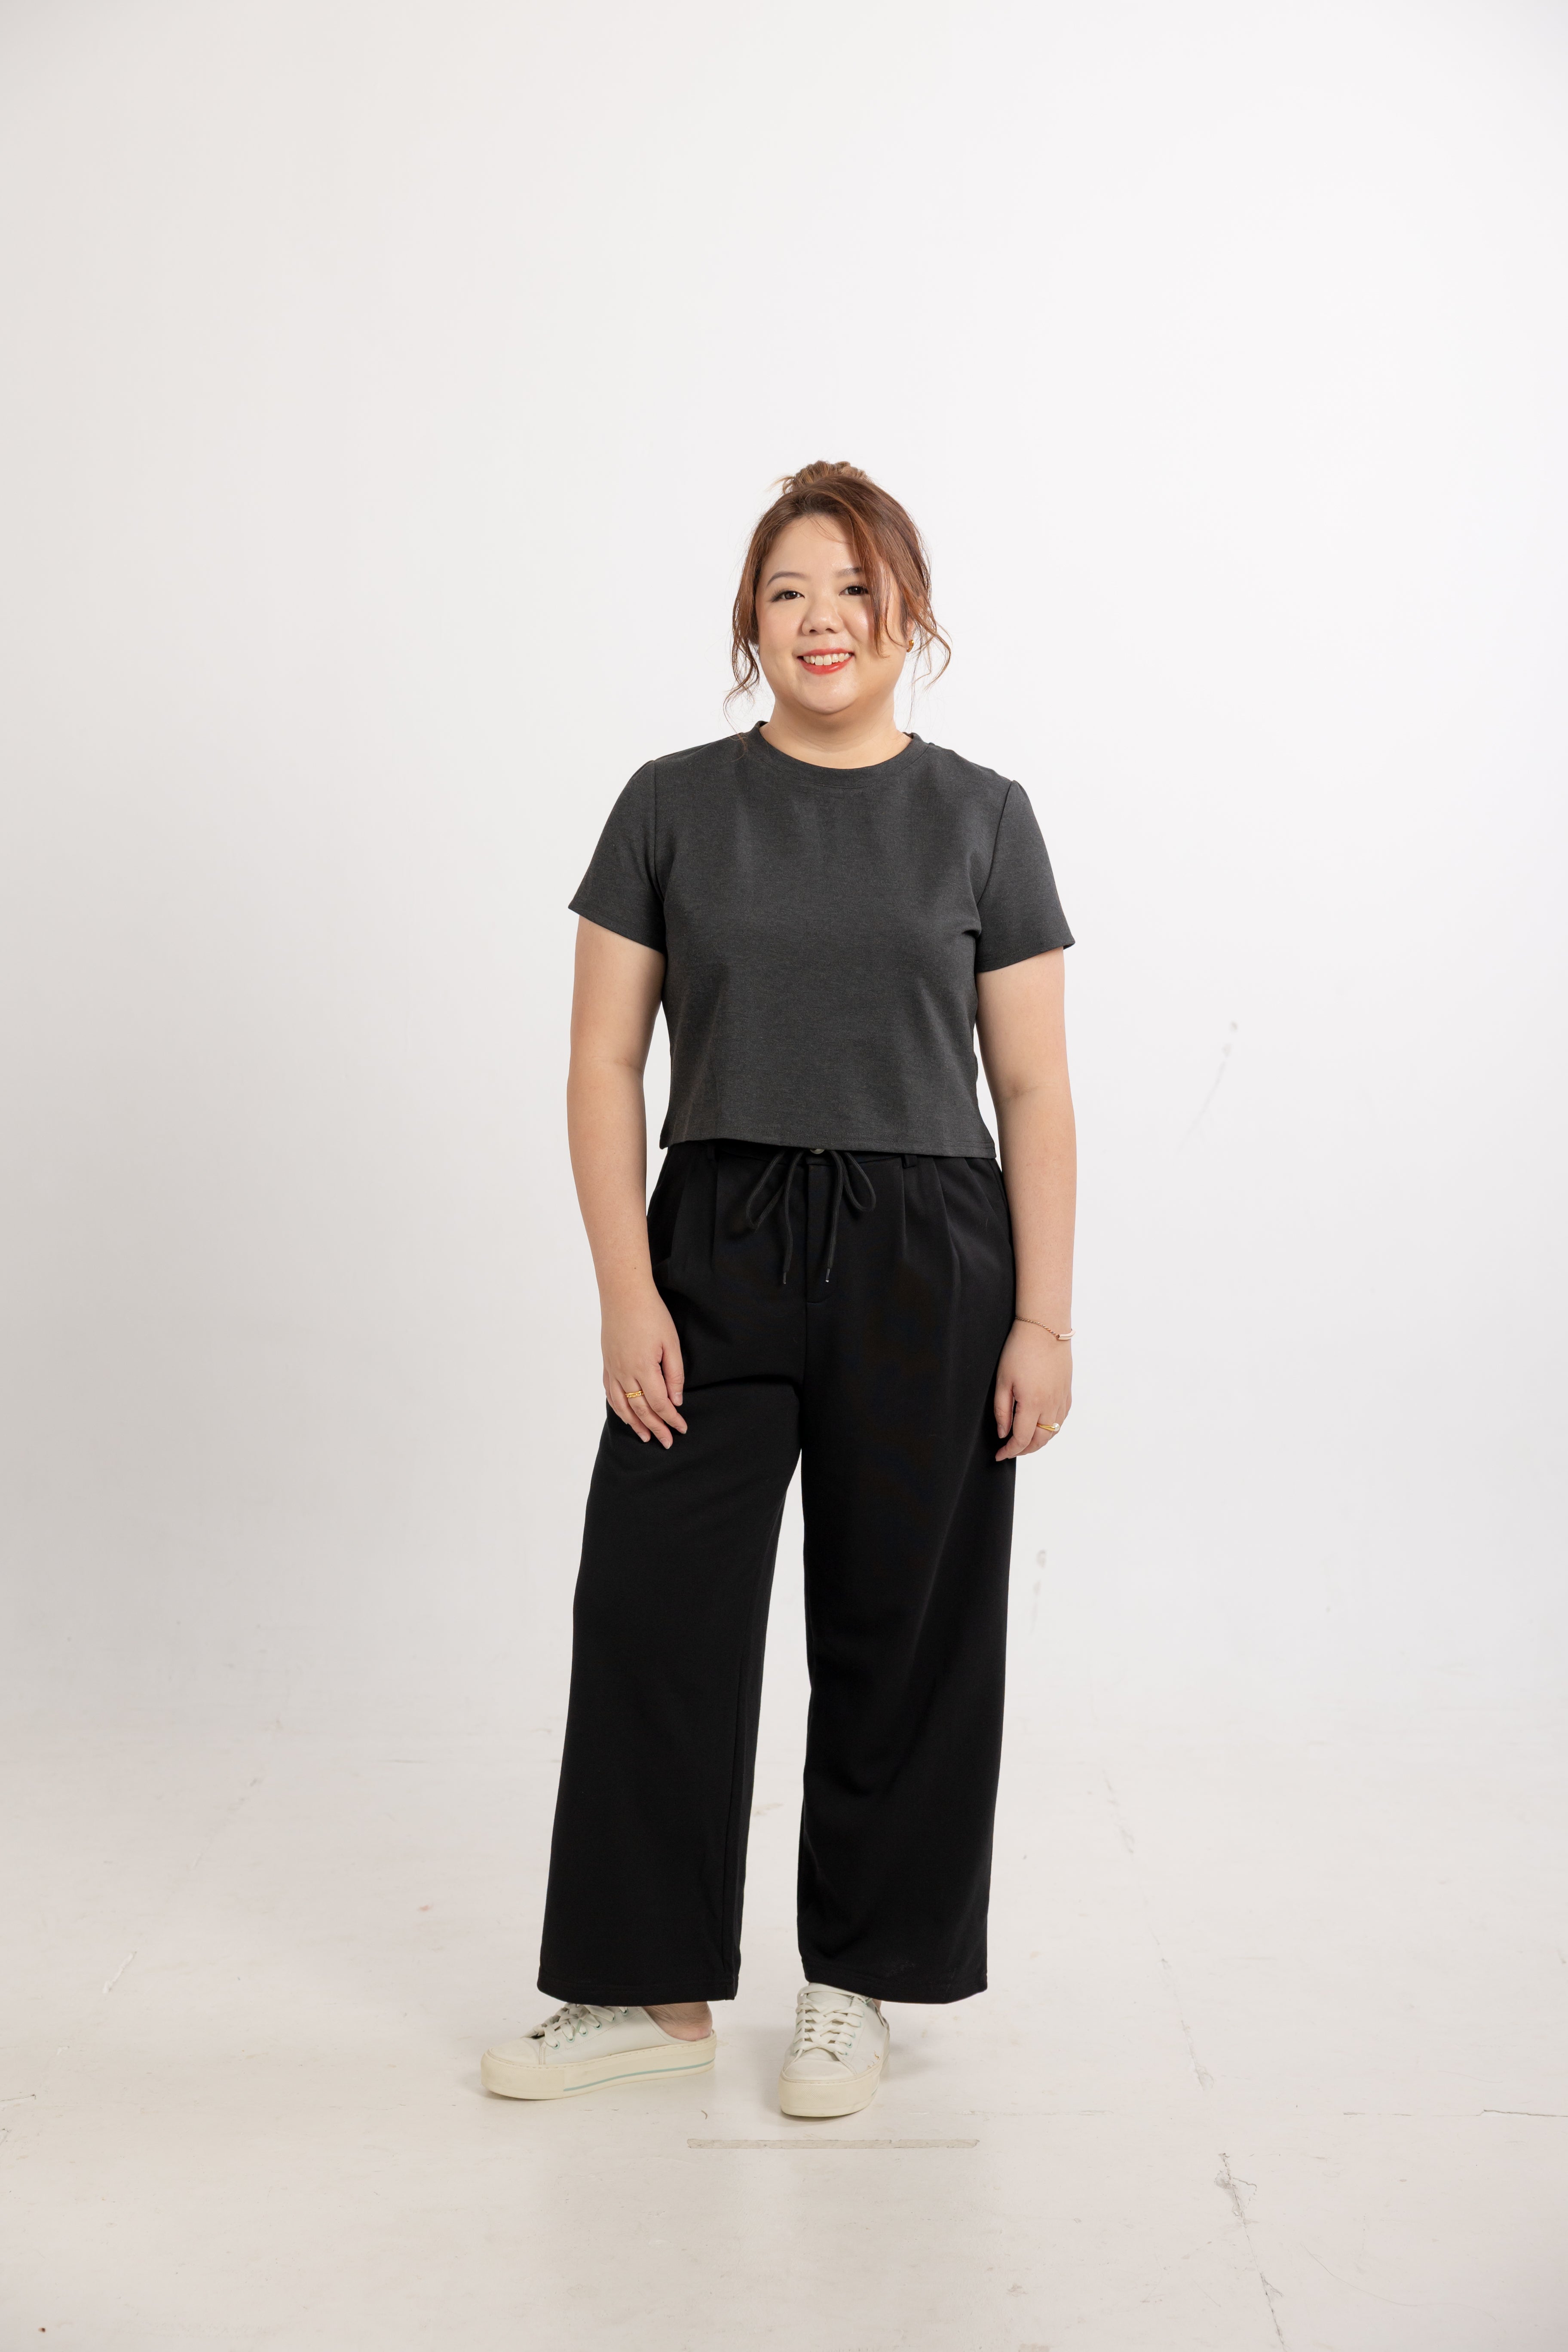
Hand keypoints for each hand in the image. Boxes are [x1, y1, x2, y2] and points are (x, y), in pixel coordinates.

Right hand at [602, 1283, 687, 1447]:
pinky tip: (625, 1414)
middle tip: (666, 1442)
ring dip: (634, 1424)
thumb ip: (674, 1373)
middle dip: (655, 1428)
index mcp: (644, 1368)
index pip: (659, 1403)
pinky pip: (610, 1392)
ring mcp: (613, 1369)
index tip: (681, 1429)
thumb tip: (676, 1400)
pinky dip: (618, 1408)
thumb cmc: (651, 1314)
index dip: (671, 1419)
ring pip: (622, 1405)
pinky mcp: (607, 1363)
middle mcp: (625, 1373)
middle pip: (641, 1410)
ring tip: (645, 1437)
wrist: (623, 1294)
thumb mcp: (671, 1342)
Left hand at [993, 1321, 1070, 1461]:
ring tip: (1024, 1441)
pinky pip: (1062, 1418)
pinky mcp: (1067, 1391)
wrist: (1045, 1328)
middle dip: (1024, 1450)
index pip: (1022, 1439)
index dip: (1010, 1451)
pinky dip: (1051, 1427)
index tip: (999, 1454)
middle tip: (1010, 1450)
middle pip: (1040, 1440)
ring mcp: (1062, 1398)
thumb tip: (1003, 1433)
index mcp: (1032, 1403)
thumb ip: (1002, 1410)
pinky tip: (1042, 1424)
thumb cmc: (1020, 1350)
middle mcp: (1051, 1404)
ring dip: (1039, 1441)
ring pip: (1053, 1431)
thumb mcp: (1003, 1380)